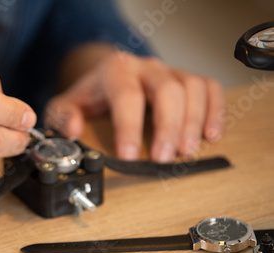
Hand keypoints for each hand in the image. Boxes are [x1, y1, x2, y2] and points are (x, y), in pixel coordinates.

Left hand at [45, 48, 224, 161]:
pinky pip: (210, 89)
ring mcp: (170, 71)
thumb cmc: (91, 96)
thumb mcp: (67, 105)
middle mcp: (147, 67)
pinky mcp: (188, 79)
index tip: (129, 156)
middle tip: (164, 159)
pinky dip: (215, 111)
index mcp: (115, 70)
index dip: (129, 128)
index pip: (126, 96)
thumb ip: (63, 117)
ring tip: (186, 152)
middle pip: (167, 90)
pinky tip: (210, 136)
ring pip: (193, 89)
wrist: (109, 76)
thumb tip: (73, 130)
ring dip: (193, 123)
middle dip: (168, 127)